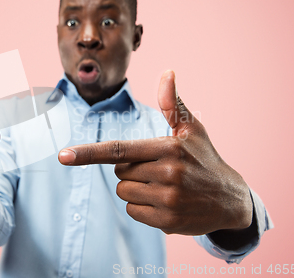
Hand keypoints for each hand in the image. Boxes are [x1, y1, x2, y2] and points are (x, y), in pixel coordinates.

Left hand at [58, 70, 252, 234]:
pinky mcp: (167, 221)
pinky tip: (165, 202)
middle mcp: (167, 173)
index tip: (63, 155)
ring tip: (163, 186)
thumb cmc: (205, 159)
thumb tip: (167, 71)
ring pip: (124, 192)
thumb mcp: (192, 130)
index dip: (88, 153)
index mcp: (168, 148)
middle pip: (120, 172)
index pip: (119, 149)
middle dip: (132, 170)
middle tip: (159, 170)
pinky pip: (133, 211)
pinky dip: (142, 207)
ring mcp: (168, 199)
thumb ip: (172, 103)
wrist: (230, 200)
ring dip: (136, 189)